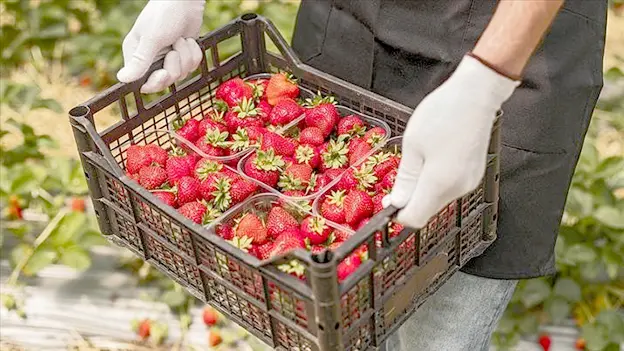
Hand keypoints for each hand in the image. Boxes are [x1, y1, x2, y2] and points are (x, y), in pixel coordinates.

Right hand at [117, 0, 204, 93]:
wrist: (185, 1)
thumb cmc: (164, 14)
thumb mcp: (152, 38)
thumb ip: (140, 60)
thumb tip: (122, 79)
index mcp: (136, 56)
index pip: (143, 83)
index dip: (156, 82)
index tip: (164, 73)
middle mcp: (151, 59)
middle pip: (165, 81)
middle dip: (174, 66)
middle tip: (174, 50)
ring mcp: (168, 58)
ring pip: (182, 74)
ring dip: (186, 56)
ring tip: (180, 39)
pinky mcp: (183, 55)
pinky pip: (193, 66)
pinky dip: (194, 53)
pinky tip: (189, 40)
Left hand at [388, 55, 519, 227]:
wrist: (477, 95)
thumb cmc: (443, 113)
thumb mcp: (413, 145)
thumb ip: (405, 179)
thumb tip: (396, 203)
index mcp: (439, 184)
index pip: (414, 219)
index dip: (398, 214)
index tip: (388, 201)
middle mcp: (457, 189)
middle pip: (426, 210)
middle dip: (409, 200)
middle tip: (400, 174)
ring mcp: (469, 183)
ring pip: (437, 199)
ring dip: (422, 189)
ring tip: (419, 159)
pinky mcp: (474, 175)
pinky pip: (449, 188)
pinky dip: (436, 181)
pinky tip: (433, 159)